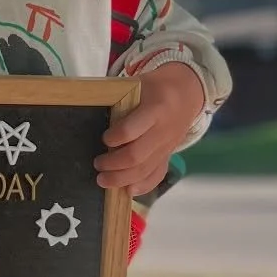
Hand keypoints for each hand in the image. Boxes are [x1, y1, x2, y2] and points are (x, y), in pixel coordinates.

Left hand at [96, 63, 205, 198]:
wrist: (188, 93)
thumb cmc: (156, 88)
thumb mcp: (139, 85)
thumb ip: (120, 100)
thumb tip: (88, 112)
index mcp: (155, 110)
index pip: (131, 130)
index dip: (114, 138)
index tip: (104, 138)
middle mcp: (162, 131)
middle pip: (136, 156)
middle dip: (113, 164)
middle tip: (97, 164)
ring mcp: (166, 147)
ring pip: (144, 170)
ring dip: (121, 179)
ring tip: (102, 180)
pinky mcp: (168, 156)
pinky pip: (157, 175)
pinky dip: (142, 186)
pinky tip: (127, 191)